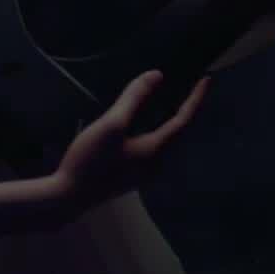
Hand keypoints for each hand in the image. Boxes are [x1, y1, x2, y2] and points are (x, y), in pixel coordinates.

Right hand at [50, 70, 209, 216]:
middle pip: (181, 133)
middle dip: (189, 109)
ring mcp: (146, 171)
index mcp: (157, 150)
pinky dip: (160, 128)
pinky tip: (149, 120)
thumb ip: (134, 99)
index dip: (195, 99)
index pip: (184, 120)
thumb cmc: (92, 160)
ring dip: (174, 119)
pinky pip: (157, 146)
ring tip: (175, 99)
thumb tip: (156, 76)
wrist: (68, 197)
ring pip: (169, 141)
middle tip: (192, 87)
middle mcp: (157, 163)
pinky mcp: (133, 173)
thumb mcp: (112, 124)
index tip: (206, 80)